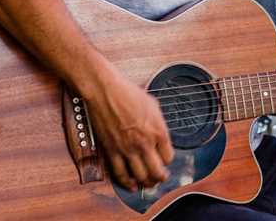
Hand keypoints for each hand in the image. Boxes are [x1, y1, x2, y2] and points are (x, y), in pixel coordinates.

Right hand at [83, 68, 174, 190]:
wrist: (106, 91)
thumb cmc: (128, 93)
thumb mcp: (153, 105)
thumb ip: (158, 123)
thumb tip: (160, 135)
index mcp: (158, 131)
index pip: (169, 157)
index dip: (167, 161)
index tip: (164, 160)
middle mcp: (145, 143)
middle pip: (157, 172)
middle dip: (160, 178)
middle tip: (160, 178)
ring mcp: (128, 149)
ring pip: (140, 177)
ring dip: (146, 183)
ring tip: (148, 182)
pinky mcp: (112, 151)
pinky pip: (120, 174)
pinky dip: (127, 183)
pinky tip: (131, 185)